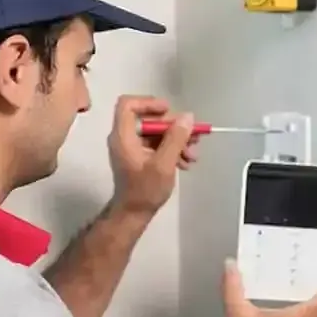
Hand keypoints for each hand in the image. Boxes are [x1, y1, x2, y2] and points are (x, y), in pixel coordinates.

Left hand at [108, 96, 200, 215]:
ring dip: (176, 141)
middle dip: (173, 127)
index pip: (128, 104)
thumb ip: (175, 139)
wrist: (133, 214)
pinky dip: (171, 150)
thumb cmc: (145, 190)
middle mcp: (124, 138)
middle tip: (192, 137)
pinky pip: (156, 145)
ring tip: (193, 155)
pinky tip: (186, 162)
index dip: (148, 102)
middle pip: (148, 119)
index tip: (169, 110)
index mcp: (123, 136)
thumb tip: (188, 117)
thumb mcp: (164, 164)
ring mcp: (132, 148)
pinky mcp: (139, 157)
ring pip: (156, 133)